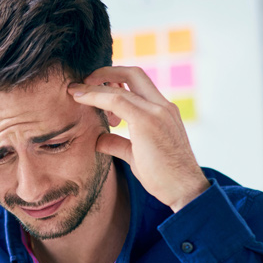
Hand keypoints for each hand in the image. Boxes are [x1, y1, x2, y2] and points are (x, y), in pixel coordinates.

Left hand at [67, 67, 209, 211]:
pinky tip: (80, 99)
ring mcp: (158, 111)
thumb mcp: (136, 155)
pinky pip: (117, 100)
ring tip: (77, 94)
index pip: (138, 84)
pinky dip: (96, 96)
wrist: (185, 190)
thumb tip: (98, 139)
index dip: (114, 81)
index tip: (94, 89)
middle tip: (83, 83)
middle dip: (105, 72)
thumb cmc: (164, 176)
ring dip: (95, 85)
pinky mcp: (148, 121)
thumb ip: (118, 143)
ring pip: (122, 86)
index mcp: (163, 110)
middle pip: (133, 73)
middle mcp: (162, 106)